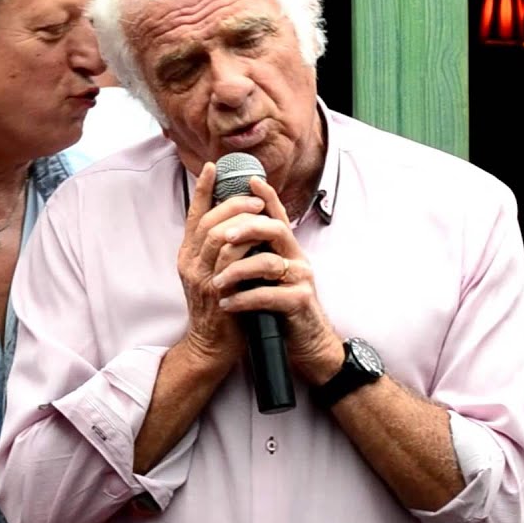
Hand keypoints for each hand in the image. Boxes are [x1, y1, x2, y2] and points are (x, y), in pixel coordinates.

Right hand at [176, 162, 264, 370]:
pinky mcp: (215, 290)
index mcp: (188, 255)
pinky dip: (248, 244)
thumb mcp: (216, 273)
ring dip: (242, 219)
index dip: (203, 190)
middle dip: (233, 203)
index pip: (194, 215)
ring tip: (262, 211)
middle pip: (208, 220)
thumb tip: (242, 221)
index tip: (213, 167)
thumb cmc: (222, 308)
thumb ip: (223, 249)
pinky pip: (231, 259)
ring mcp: (200, 277)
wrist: (212, 347)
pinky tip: (263, 237)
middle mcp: (190, 263)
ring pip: (218, 235)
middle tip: (256, 197)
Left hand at [210, 176, 342, 385]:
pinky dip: (243, 299)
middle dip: (247, 228)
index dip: (266, 196)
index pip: (277, 216)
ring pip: (268, 263)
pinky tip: (227, 304)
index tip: (249, 179)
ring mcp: (300, 279)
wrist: (307, 344)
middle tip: (223, 237)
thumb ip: (259, 254)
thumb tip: (233, 232)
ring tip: (216, 282)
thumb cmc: (283, 308)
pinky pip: (267, 295)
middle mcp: (297, 259)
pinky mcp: (299, 302)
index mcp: (287, 250)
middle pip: (274, 230)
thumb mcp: (271, 276)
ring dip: (237, 271)